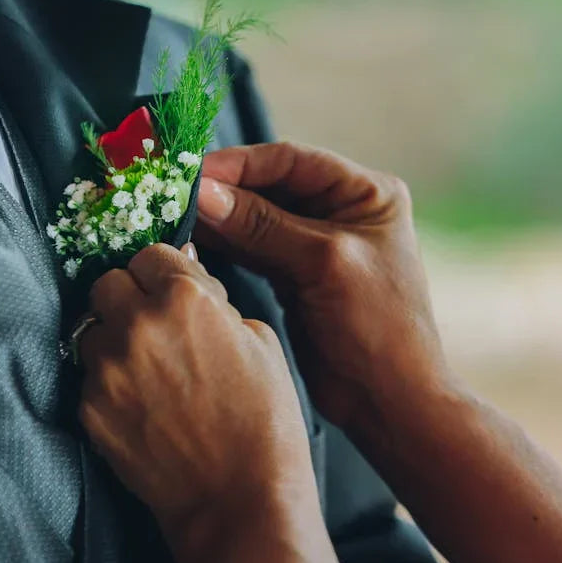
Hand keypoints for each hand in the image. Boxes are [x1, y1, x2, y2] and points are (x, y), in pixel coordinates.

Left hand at [79, 243, 366, 562]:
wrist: (238, 500)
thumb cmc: (265, 421)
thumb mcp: (261, 341)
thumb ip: (215, 300)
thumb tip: (187, 276)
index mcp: (185, 297)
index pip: (149, 253)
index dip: (163, 273)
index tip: (170, 290)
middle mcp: (137, 324)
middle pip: (107, 283)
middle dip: (129, 298)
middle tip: (154, 325)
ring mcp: (106, 369)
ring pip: (90, 330)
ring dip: (113, 340)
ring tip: (147, 370)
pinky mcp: (89, 409)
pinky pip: (89, 378)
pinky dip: (108, 384)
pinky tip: (141, 404)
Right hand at [195, 142, 449, 432]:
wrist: (389, 401)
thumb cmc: (377, 328)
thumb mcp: (323, 264)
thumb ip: (262, 226)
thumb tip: (203, 193)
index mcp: (366, 193)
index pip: (292, 161)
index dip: (241, 163)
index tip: (193, 172)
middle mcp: (341, 211)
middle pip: (270, 186)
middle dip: (224, 191)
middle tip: (173, 194)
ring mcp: (316, 245)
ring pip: (256, 219)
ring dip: (218, 219)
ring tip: (173, 217)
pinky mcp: (294, 277)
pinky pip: (252, 250)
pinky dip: (223, 246)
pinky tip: (191, 242)